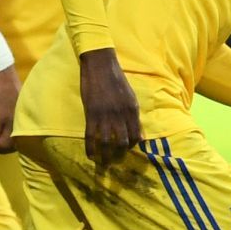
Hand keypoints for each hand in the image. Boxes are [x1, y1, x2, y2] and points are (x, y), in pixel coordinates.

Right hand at [0, 65, 20, 152]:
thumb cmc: (5, 82)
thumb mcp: (15, 100)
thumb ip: (14, 112)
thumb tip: (9, 122)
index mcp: (25, 115)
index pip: (24, 137)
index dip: (14, 144)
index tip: (3, 142)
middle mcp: (20, 119)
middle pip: (15, 144)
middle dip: (3, 148)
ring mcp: (9, 119)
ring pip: (4, 143)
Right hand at [78, 48, 140, 164]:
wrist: (101, 66)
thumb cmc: (117, 80)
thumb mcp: (131, 98)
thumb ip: (135, 117)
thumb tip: (140, 137)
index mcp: (132, 110)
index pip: (135, 135)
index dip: (132, 146)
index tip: (128, 150)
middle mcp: (120, 115)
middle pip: (122, 142)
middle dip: (120, 154)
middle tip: (116, 161)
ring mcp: (105, 115)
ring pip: (106, 142)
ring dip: (105, 156)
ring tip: (104, 163)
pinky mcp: (91, 114)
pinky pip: (90, 136)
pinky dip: (90, 149)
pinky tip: (90, 156)